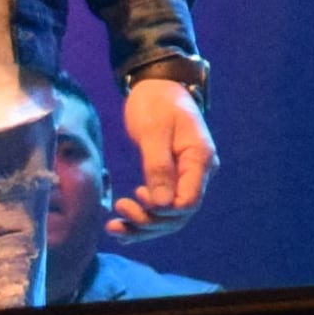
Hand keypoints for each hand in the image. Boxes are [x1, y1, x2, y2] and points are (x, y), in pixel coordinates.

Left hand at [111, 76, 214, 236]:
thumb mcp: (154, 131)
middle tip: (121, 208)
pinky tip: (121, 228)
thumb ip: (158, 167)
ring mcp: (186, 177)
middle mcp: (198, 173)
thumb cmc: (157, 102)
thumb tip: (162, 204)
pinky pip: (161, 207)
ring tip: (113, 226)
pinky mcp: (171, 178)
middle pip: (178, 215)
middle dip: (149, 221)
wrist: (159, 85)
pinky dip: (142, 220)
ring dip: (143, 226)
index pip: (188, 202)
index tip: (139, 196)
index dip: (164, 210)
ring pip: (169, 217)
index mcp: (200, 160)